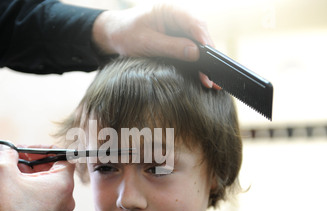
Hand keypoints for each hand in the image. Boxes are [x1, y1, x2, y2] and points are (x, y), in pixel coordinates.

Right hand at [0, 145, 74, 210]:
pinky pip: (44, 198)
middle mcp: (66, 199)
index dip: (43, 150)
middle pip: (55, 170)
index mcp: (63, 185)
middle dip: (34, 161)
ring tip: (10, 173)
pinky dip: (31, 190)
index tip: (25, 150)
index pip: (63, 157)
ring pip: (48, 185)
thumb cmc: (5, 207)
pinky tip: (12, 189)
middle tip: (15, 158)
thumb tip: (8, 149)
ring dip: (31, 175)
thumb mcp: (3, 170)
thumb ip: (8, 153)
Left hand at [92, 3, 214, 87]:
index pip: (195, 23)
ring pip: (198, 46)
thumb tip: (196, 53)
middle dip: (208, 57)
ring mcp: (180, 29)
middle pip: (201, 36)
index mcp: (171, 10)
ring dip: (204, 64)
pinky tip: (202, 78)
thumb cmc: (126, 34)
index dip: (205, 42)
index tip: (211, 59)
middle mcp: (179, 18)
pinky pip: (191, 51)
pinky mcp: (177, 40)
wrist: (113, 35)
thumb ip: (171, 47)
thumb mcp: (146, 43)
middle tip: (213, 79)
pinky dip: (196, 65)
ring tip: (211, 83)